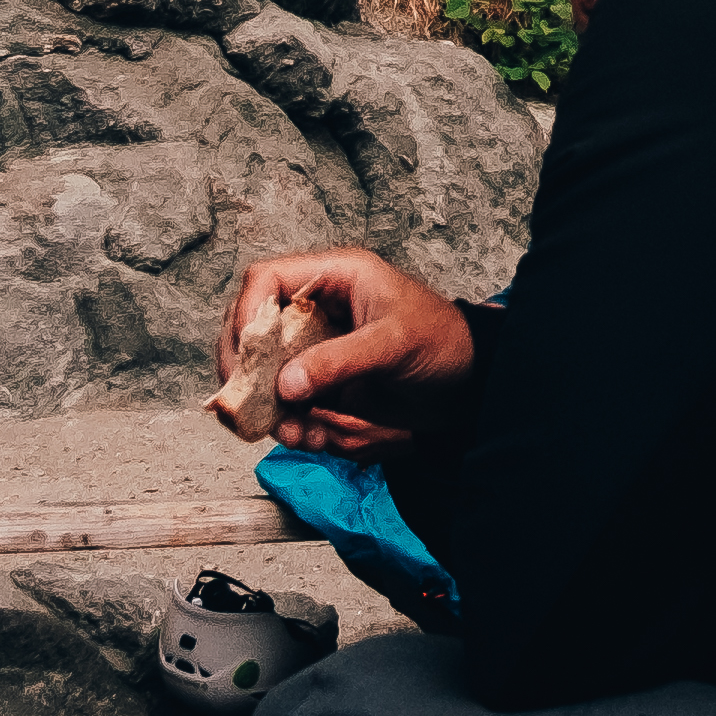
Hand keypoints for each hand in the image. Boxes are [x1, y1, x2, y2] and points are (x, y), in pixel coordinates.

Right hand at [224, 246, 479, 457]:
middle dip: (247, 368)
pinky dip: (291, 422)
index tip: (245, 354)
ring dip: (268, 405)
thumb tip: (286, 385)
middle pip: (253, 328)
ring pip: (266, 371)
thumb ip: (340, 361)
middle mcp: (317, 308)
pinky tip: (309, 438)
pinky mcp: (324, 382)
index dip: (246, 313)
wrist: (471, 383)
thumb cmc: (443, 342)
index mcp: (334, 277)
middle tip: (244, 402)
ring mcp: (317, 347)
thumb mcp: (394, 344)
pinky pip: (289, 401)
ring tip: (291, 432)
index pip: (266, 281)